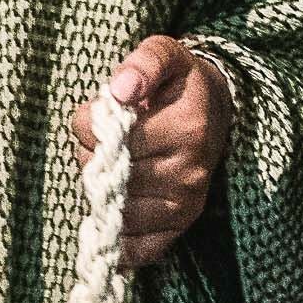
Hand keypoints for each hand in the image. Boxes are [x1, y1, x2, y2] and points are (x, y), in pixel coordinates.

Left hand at [67, 35, 237, 269]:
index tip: (99, 111)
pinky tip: (117, 201)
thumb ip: (143, 63)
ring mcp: (186, 205)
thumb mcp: (164, 54)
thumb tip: (120, 90)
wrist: (214, 111)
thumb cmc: (178, 83)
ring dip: (101, 189)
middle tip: (106, 138)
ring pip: (114, 210)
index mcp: (187, 128)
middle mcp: (190, 172)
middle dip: (92, 154)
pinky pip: (135, 247)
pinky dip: (117, 231)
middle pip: (108, 176)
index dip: (88, 122)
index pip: (109, 138)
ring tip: (116, 163)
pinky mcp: (180, 228)